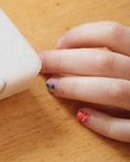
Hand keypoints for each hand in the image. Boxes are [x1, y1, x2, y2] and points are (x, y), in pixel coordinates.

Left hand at [39, 21, 129, 142]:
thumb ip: (116, 54)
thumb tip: (65, 50)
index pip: (113, 33)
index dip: (81, 35)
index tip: (57, 43)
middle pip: (104, 61)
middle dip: (65, 61)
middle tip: (41, 63)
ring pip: (113, 91)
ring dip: (77, 87)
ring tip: (53, 86)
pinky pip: (127, 129)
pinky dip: (102, 122)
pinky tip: (81, 115)